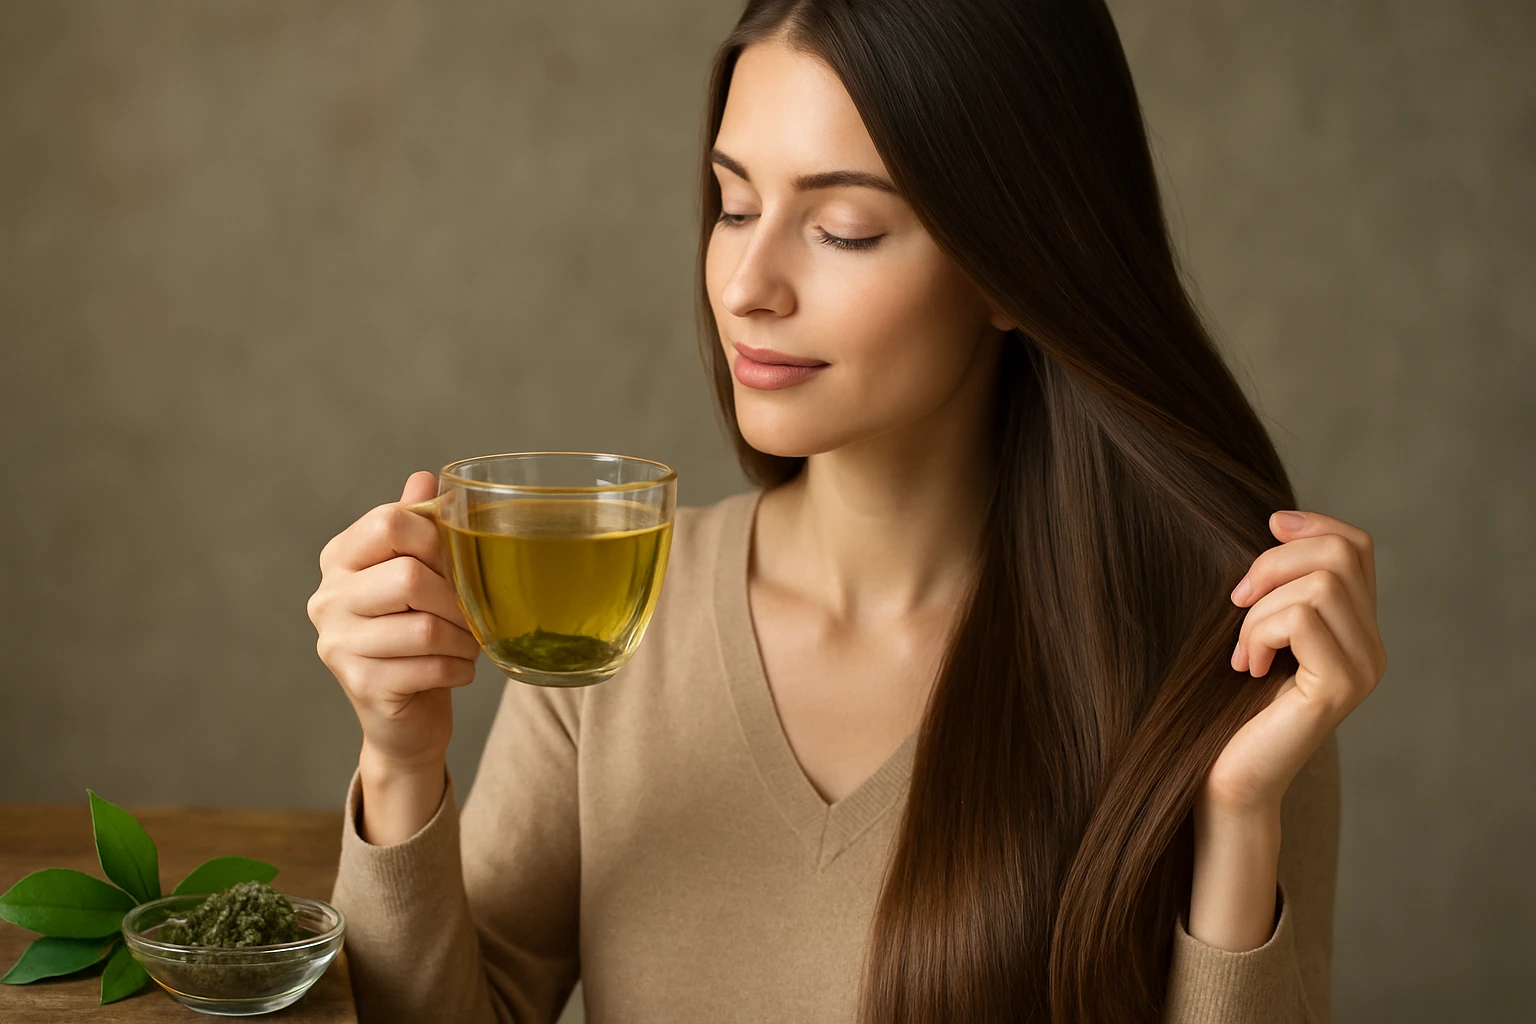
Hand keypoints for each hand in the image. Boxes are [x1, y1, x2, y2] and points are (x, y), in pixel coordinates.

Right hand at [306, 471, 481, 773]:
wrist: (404, 717)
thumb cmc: (417, 633)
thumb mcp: (420, 575)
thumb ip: (419, 527)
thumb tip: (425, 478)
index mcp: (340, 558)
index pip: (389, 523)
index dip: (436, 539)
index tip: (455, 563)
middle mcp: (328, 598)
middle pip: (408, 575)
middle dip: (455, 597)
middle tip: (471, 614)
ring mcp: (337, 643)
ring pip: (424, 626)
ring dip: (464, 638)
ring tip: (468, 644)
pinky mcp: (359, 684)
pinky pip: (430, 666)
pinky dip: (460, 668)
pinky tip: (459, 669)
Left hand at [1204, 509, 1386, 813]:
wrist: (1223, 776)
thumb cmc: (1227, 704)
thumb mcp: (1255, 629)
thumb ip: (1279, 587)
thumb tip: (1277, 520)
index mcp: (1356, 629)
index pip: (1356, 547)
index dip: (1312, 524)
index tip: (1267, 524)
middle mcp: (1372, 648)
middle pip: (1340, 554)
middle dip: (1274, 562)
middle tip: (1236, 601)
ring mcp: (1363, 669)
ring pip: (1320, 584)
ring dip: (1261, 608)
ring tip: (1243, 651)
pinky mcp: (1339, 687)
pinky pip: (1302, 619)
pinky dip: (1260, 632)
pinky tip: (1247, 667)